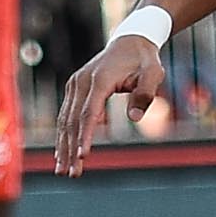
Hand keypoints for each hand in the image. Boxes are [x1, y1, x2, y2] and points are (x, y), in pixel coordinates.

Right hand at [55, 32, 164, 173]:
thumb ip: (145, 94)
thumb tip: (135, 118)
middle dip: (71, 149)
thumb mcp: (153, 74)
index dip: (85, 136)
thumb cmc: (145, 61)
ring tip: (64, 171)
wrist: (131, 41)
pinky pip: (66, 116)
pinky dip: (64, 136)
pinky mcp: (74, 89)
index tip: (83, 156)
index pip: (88, 113)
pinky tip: (61, 154)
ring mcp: (75, 85)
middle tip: (72, 174)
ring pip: (65, 120)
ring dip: (63, 147)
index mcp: (99, 80)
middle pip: (73, 121)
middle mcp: (81, 82)